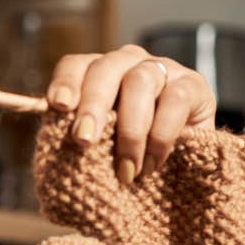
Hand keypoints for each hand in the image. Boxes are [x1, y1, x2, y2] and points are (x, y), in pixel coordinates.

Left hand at [45, 44, 215, 182]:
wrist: (182, 181)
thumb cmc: (131, 163)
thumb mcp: (102, 152)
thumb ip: (81, 139)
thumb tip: (51, 142)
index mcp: (99, 74)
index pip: (76, 65)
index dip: (66, 82)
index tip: (59, 106)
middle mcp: (130, 63)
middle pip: (106, 68)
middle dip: (92, 105)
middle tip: (84, 140)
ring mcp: (164, 70)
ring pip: (140, 81)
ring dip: (129, 128)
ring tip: (125, 170)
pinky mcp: (194, 86)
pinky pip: (174, 101)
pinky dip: (160, 136)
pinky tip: (152, 165)